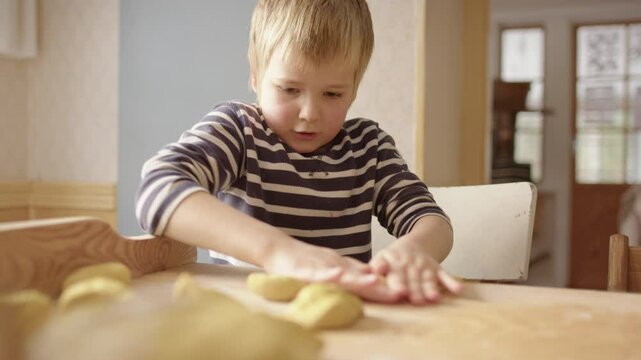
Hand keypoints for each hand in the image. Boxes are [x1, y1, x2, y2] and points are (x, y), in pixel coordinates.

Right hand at [261, 240, 400, 302]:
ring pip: (342, 274)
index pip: (367, 281)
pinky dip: (328, 273)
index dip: (384, 288)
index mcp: (343, 268)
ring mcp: (321, 266)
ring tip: (375, 282)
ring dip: (359, 279)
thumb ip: (351, 271)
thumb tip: (373, 277)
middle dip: (379, 287)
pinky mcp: (304, 268)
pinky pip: (317, 271)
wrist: (278, 248)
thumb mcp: (332, 265)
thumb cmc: (304, 260)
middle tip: (399, 293)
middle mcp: (336, 266)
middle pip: (360, 278)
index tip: (403, 295)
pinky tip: (337, 275)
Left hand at [370, 234, 461, 304]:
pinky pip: (446, 275)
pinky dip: (452, 282)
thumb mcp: (382, 257)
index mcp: (395, 261)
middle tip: (416, 301)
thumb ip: (377, 265)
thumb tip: (372, 271)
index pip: (396, 273)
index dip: (398, 282)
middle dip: (415, 289)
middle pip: (413, 279)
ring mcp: (425, 267)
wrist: (415, 243)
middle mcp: (411, 264)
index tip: (399, 291)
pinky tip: (458, 290)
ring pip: (428, 279)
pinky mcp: (438, 269)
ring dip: (431, 288)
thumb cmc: (394, 257)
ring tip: (434, 298)